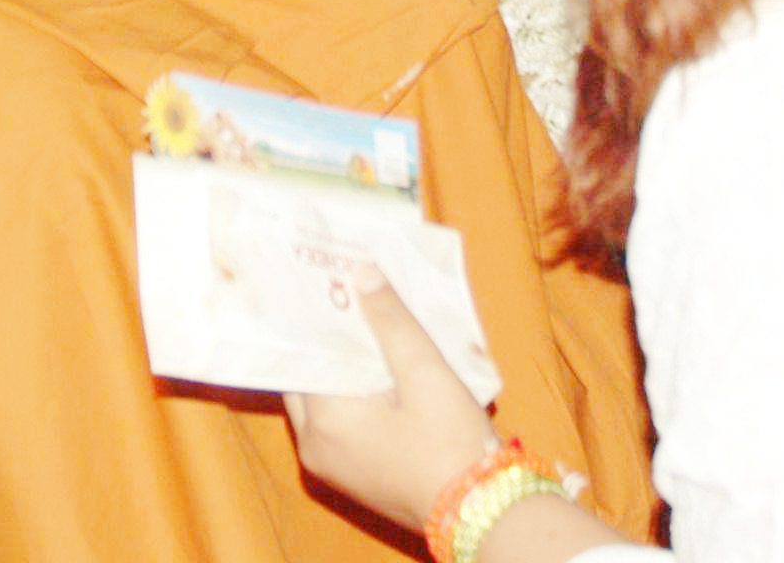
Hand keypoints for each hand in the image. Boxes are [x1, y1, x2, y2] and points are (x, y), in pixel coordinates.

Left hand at [283, 268, 499, 533]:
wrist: (481, 511)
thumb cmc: (452, 443)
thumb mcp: (426, 372)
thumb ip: (391, 321)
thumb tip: (361, 273)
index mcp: (325, 419)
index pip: (303, 353)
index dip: (315, 316)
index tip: (326, 280)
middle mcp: (315, 445)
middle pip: (307, 376)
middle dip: (327, 338)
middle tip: (344, 294)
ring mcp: (330, 464)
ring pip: (321, 399)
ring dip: (340, 366)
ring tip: (363, 323)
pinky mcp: (349, 475)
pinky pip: (336, 422)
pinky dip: (350, 394)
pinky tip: (377, 369)